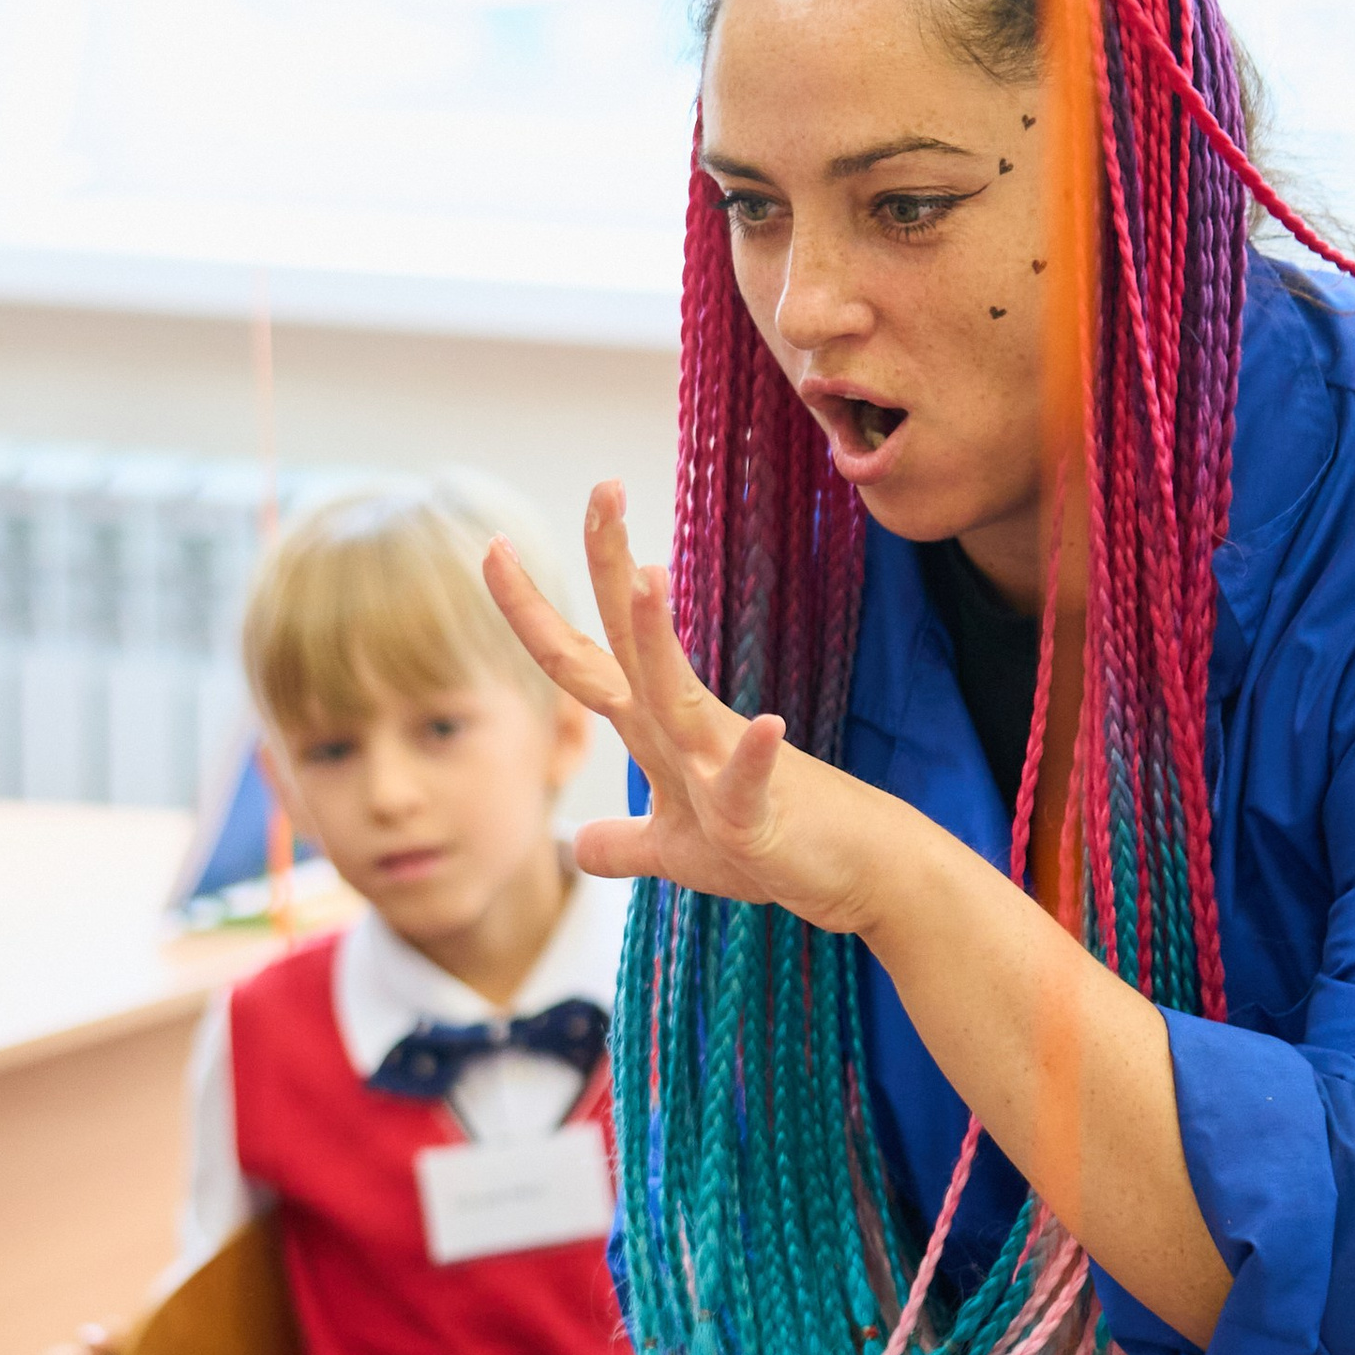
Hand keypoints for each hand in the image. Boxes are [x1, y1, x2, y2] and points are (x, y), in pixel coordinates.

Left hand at [484, 482, 910, 939]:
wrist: (861, 870)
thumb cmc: (772, 849)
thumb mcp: (676, 852)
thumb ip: (624, 843)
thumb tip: (582, 848)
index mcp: (654, 730)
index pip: (580, 659)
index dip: (532, 610)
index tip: (493, 548)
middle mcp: (683, 729)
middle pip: (627, 642)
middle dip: (610, 566)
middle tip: (604, 484)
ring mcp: (722, 763)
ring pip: (678, 694)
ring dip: (661, 639)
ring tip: (649, 574)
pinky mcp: (760, 812)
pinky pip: (752, 780)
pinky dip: (755, 757)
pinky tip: (767, 728)